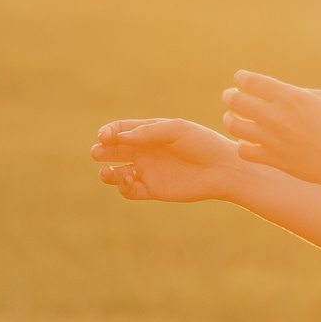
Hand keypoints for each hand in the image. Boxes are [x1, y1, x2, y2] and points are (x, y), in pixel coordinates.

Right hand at [90, 117, 241, 202]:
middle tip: (97, 153)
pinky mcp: (152, 190)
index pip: (120, 130)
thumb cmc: (202, 143)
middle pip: (114, 151)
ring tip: (107, 173)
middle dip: (102, 151)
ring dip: (107, 173)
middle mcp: (145, 152)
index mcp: (149, 133)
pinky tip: (129, 181)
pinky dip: (123, 188)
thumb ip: (148, 132)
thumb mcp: (176, 130)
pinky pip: (130, 191)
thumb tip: (120, 137)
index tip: (104, 137)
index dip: (109, 132)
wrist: (222, 169)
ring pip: (117, 173)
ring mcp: (147, 171)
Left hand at [220, 72, 320, 184]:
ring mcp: (272, 139)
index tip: (241, 80)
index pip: (251, 82)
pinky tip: (247, 141)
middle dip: (230, 97)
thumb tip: (279, 94)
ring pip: (233, 126)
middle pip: (236, 101)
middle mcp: (276, 116)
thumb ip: (298, 92)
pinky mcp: (272, 159)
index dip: (241, 78)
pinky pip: (243, 150)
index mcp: (289, 96)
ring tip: (233, 118)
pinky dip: (242, 144)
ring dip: (230, 119)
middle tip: (231, 97)